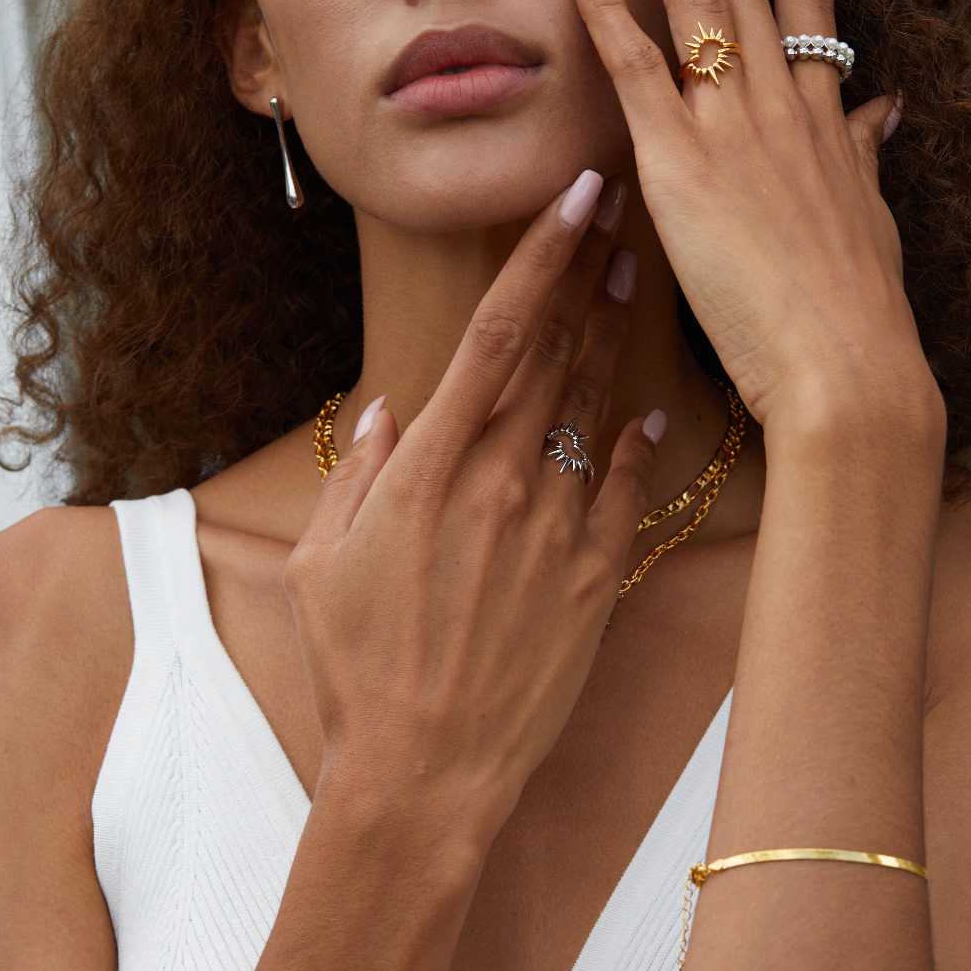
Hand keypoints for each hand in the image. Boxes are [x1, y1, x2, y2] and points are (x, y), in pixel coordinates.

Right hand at [283, 173, 658, 833]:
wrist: (427, 772)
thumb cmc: (362, 668)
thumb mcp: (322, 564)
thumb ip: (360, 473)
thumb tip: (392, 410)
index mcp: (432, 470)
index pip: (496, 335)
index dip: (539, 258)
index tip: (574, 197)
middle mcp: (503, 484)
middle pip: (554, 354)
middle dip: (586, 273)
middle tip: (619, 210)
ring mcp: (556, 530)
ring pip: (594, 407)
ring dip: (614, 335)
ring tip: (634, 275)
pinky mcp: (593, 578)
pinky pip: (625, 491)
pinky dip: (636, 442)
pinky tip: (647, 405)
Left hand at [569, 0, 937, 426]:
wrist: (845, 362)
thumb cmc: (855, 309)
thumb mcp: (868, 218)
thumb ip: (863, 157)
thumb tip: (879, 112)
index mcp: (821, 121)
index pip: (803, 13)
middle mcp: (780, 106)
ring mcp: (732, 129)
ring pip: (695, 5)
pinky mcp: (682, 165)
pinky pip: (637, 67)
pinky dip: (608, 8)